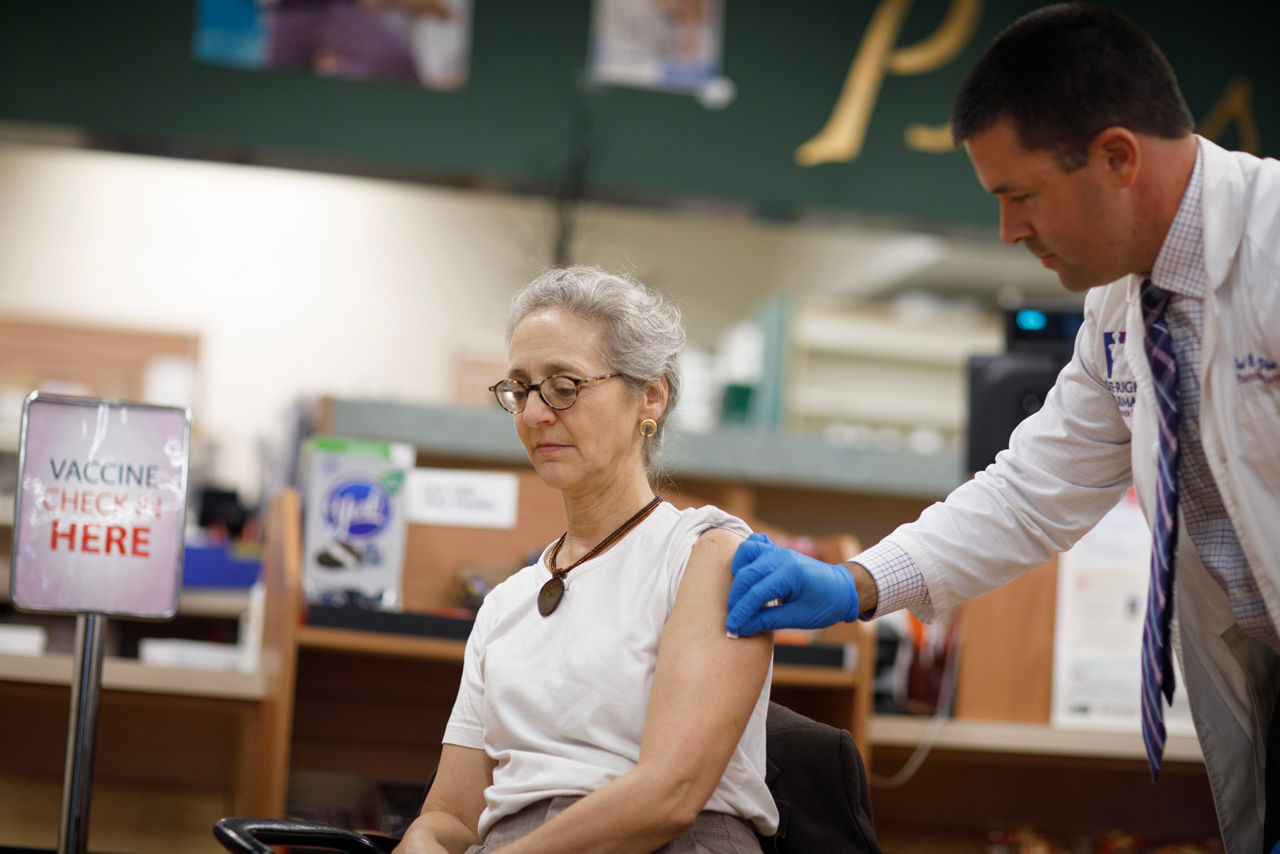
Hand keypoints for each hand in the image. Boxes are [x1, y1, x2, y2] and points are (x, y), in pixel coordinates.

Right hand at [726, 533, 859, 635]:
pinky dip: (745, 555)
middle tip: (733, 618)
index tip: (732, 627)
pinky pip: (755, 543)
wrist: (843, 589)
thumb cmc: (824, 604)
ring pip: (746, 553)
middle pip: (746, 575)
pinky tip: (744, 572)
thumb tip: (742, 626)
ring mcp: (778, 550)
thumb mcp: (798, 617)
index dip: (741, 612)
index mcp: (790, 574)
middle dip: (735, 599)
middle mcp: (781, 558)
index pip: (755, 594)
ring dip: (737, 574)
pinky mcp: (777, 550)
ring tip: (738, 595)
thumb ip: (767, 620)